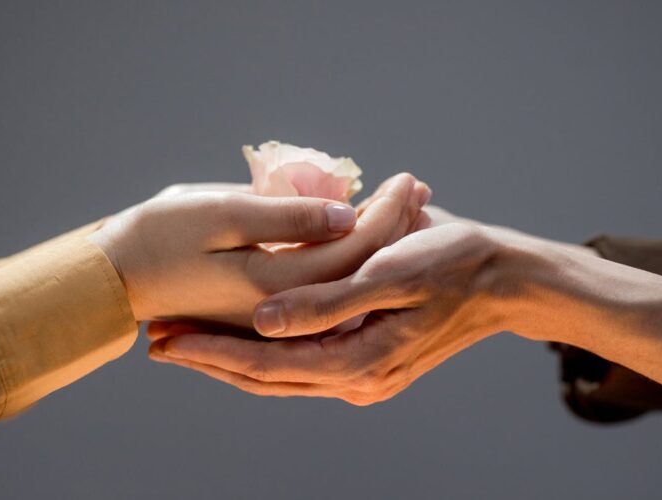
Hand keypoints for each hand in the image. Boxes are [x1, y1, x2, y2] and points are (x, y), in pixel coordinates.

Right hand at [88, 173, 429, 323]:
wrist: (113, 276)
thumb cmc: (158, 236)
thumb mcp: (220, 213)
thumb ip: (287, 220)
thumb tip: (348, 215)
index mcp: (276, 287)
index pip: (353, 252)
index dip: (385, 214)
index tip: (409, 180)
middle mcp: (285, 311)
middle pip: (357, 272)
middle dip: (391, 229)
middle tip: (417, 191)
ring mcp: (274, 316)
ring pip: (342, 283)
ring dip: (373, 246)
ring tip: (404, 209)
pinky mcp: (263, 311)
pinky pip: (320, 290)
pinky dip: (345, 262)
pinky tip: (360, 237)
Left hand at [149, 215, 661, 403]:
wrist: (503, 279)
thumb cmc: (453, 265)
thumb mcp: (391, 273)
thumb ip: (326, 302)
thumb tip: (264, 321)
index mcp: (359, 363)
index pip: (265, 365)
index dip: (210, 352)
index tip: (165, 338)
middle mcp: (356, 381)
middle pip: (263, 377)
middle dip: (208, 359)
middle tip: (158, 341)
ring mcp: (362, 376)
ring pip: (278, 374)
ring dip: (229, 357)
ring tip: (183, 340)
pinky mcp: (366, 362)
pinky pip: (301, 364)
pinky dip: (264, 352)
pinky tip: (239, 335)